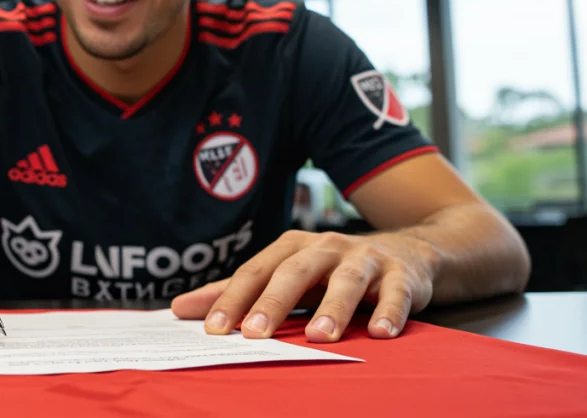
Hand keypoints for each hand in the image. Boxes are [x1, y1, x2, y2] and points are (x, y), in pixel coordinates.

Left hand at [170, 230, 436, 341]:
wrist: (408, 252)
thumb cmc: (331, 270)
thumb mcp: (285, 274)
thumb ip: (236, 291)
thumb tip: (178, 308)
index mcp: (291, 248)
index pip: (255, 272)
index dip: (233, 299)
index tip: (212, 329)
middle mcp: (325, 248)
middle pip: (295, 272)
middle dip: (273, 303)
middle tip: (254, 335)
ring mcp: (364, 260)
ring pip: (346, 282)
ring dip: (333, 309)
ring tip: (320, 338)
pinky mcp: (401, 276)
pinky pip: (395, 293)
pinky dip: (389, 311)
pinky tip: (381, 333)